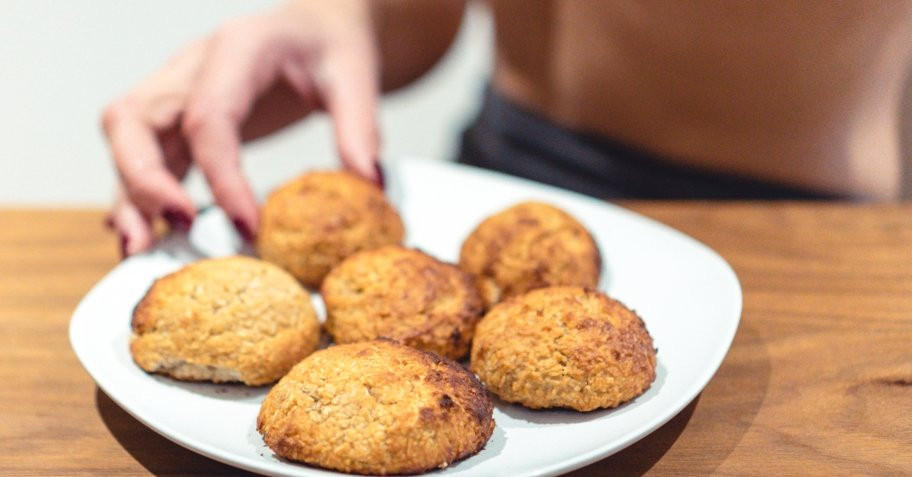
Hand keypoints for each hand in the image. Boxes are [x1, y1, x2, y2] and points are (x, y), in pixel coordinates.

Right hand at [101, 0, 380, 255]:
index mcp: (238, 49)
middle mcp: (192, 66)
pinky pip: (141, 154)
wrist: (314, 27)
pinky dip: (139, 194)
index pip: (210, 116)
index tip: (249, 226)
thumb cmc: (328, 45)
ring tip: (144, 249)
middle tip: (179, 229)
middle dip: (144, 180)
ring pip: (125, 138)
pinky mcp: (176, 117)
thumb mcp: (355, 75)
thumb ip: (360, 126)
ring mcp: (176, 90)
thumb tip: (368, 182)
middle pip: (134, 119)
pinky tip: (149, 234)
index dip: (222, 176)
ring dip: (130, 194)